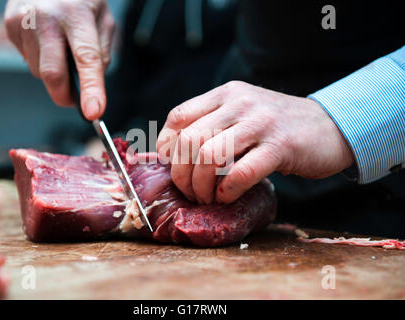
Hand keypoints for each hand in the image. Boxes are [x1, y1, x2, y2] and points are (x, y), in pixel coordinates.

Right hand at [4, 0, 114, 119]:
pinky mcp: (10, 27)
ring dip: (54, 74)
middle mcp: (46, 18)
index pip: (86, 58)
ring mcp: (23, 22)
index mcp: (76, 14)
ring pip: (39, 71)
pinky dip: (41, 60)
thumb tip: (93, 85)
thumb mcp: (103, 18)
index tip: (93, 112)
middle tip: (74, 100)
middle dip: (64, 96)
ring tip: (61, 49)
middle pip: (52, 74)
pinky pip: (28, 61)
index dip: (91, 89)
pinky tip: (46, 41)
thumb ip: (101, 52)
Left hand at [157, 81, 354, 203]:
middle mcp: (240, 103)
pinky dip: (227, 190)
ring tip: (206, 198)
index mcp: (225, 94)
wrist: (329, 126)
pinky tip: (227, 197)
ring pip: (210, 156)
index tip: (170, 166)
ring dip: (201, 186)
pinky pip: (241, 172)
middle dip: (181, 175)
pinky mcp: (281, 146)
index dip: (166, 146)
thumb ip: (213, 124)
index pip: (179, 117)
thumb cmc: (276, 127)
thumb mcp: (242, 113)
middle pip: (189, 141)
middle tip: (190, 192)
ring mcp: (261, 123)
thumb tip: (175, 154)